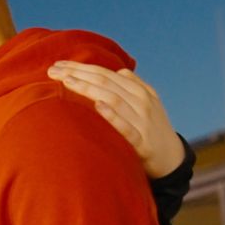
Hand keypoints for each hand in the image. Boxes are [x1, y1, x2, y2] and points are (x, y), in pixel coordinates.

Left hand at [47, 62, 183, 178]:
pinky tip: (98, 106)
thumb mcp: (147, 103)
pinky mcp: (142, 143)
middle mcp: (141, 102)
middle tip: (52, 70)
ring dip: (89, 89)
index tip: (58, 65)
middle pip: (105, 82)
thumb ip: (133, 85)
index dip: (81, 67)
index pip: (105, 74)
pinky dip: (113, 116)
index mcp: (139, 90)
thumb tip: (119, 72)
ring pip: (113, 99)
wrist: (172, 160)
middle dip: (78, 74)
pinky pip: (126, 128)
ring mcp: (142, 121)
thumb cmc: (152, 128)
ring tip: (68, 82)